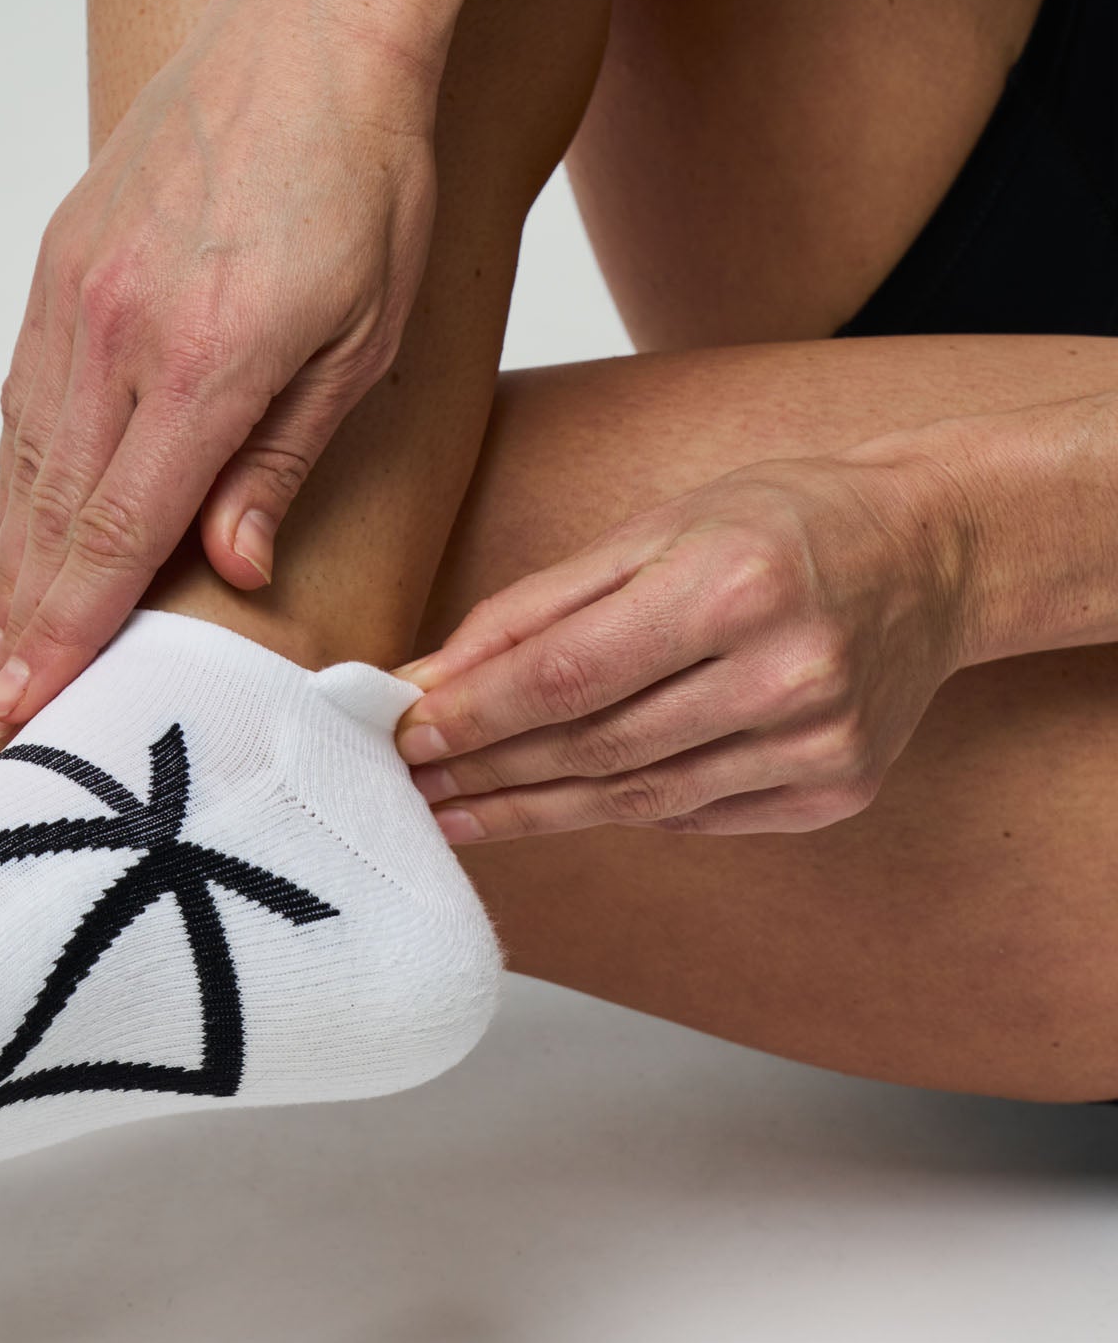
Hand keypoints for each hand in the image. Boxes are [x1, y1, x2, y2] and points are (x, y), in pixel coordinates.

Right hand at [0, 0, 440, 737]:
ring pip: (25, 462)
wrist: (311, 26)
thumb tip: (229, 570)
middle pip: (51, 517)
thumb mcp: (366, 339)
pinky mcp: (61, 262)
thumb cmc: (369, 182)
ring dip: (8, 562)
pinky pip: (24, 395)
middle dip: (21, 624)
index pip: (112, 538)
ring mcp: (74, 294)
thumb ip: (283, 461)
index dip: (66, 635)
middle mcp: (113, 336)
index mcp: (199, 366)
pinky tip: (20, 526)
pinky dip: (17, 477)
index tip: (26, 705)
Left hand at [394, 446, 978, 838]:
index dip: (476, 715)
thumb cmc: (780, 524)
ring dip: (534, 811)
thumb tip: (433, 678)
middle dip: (488, 773)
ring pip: (638, 799)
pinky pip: (696, 818)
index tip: (407, 736)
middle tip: (412, 790)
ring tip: (458, 816)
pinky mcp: (837, 791)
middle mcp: (787, 674)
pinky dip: (622, 812)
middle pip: (596, 748)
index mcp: (736, 585)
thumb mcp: (653, 530)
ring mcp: (821, 744)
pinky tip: (562, 807)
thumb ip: (539, 607)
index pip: (568, 675)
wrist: (935, 554)